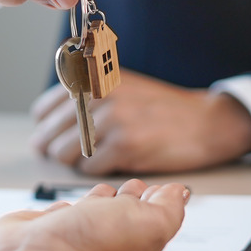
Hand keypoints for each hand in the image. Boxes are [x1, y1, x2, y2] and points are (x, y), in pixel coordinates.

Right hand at [0, 180, 188, 250]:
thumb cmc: (91, 247)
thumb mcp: (149, 223)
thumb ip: (169, 209)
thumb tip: (180, 194)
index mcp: (136, 246)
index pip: (151, 217)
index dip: (157, 199)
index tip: (162, 187)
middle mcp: (105, 242)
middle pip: (122, 214)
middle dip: (130, 197)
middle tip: (135, 186)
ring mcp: (74, 235)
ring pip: (91, 213)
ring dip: (98, 201)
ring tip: (104, 191)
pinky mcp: (45, 228)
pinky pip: (59, 215)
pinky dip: (65, 208)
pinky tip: (67, 206)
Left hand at [30, 69, 250, 174]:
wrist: (205, 122)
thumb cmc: (161, 108)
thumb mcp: (120, 86)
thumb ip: (84, 96)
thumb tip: (44, 122)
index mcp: (94, 79)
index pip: (45, 109)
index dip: (46, 129)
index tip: (51, 137)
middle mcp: (99, 95)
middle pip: (50, 135)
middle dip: (54, 150)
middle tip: (68, 157)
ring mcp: (111, 120)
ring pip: (63, 154)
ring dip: (74, 162)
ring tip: (93, 158)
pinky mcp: (124, 146)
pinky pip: (88, 168)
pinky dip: (95, 171)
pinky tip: (111, 164)